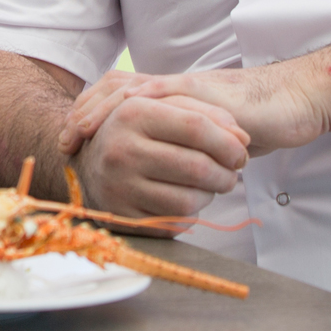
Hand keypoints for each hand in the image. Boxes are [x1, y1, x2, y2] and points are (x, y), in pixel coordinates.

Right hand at [59, 73, 252, 224]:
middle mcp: (121, 150)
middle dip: (226, 174)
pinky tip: (184, 198)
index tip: (242, 152)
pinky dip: (189, 213)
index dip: (228, 142)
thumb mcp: (162, 108)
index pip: (196, 127)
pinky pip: (174, 222)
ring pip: (189, 200)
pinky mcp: (123, 216)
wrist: (89, 166)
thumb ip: (205, 113)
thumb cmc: (137, 132)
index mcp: (131, 113)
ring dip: (210, 195)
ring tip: (208, 185)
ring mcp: (119, 186)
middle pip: (197, 167)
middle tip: (231, 173)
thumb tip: (242, 139)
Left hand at [64, 64, 327, 161]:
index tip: (71, 139)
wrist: (297, 99)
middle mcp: (174, 86)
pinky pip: (164, 97)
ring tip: (81, 134)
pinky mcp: (203, 94)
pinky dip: (139, 110)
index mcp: (173, 96)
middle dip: (85, 113)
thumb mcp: (214, 136)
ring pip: (131, 91)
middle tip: (65, 138)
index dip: (92, 114)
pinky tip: (122, 123)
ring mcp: (187, 87)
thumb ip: (190, 145)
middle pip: (115, 89)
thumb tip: (175, 173)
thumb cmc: (260, 120)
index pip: (121, 97)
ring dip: (101, 112)